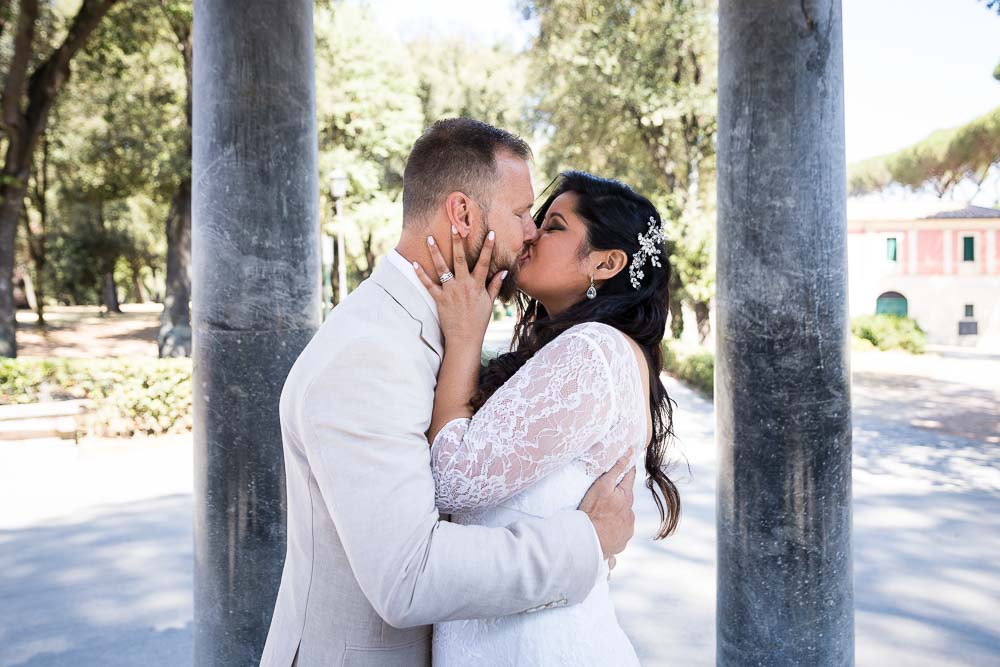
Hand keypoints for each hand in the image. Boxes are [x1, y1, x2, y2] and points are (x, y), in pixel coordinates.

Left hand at [413, 226, 506, 344]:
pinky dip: (420, 274)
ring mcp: (450, 291)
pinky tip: (414, 263)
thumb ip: (495, 285)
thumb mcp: (489, 303)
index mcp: (477, 285)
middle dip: (457, 241)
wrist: (464, 339)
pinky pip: (428, 284)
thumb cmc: (478, 321)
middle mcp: (463, 285)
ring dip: (435, 252)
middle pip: (461, 259)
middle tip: (454, 226)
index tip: (491, 233)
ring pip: (442, 268)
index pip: (485, 262)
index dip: (489, 247)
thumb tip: (503, 271)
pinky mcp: (439, 299)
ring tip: (429, 238)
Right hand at [578, 451, 635, 559]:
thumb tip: (630, 452)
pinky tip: (602, 530)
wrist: (588, 541)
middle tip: (602, 499)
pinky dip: (612, 530)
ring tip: (600, 517)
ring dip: (615, 516)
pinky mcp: (622, 542)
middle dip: (617, 497)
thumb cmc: (593, 512)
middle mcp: (631, 514)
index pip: (629, 477)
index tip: (627, 462)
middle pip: (625, 500)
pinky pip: (618, 533)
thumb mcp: (602, 485)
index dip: (627, 469)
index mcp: (627, 497)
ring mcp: (627, 529)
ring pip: (622, 517)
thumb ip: (616, 468)